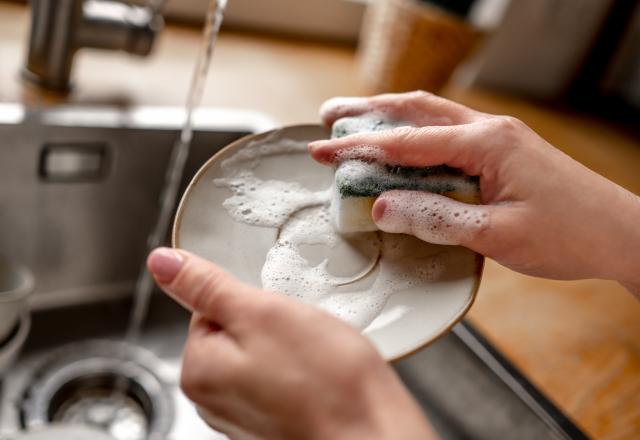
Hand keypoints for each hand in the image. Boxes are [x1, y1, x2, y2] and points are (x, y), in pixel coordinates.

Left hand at [147, 248, 436, 439]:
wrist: (373, 433)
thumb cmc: (326, 380)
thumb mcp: (260, 312)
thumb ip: (206, 285)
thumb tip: (162, 262)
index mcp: (199, 369)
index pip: (210, 307)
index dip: (250, 300)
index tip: (275, 312)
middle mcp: (213, 398)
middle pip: (235, 329)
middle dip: (269, 322)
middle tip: (300, 334)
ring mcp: (244, 414)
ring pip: (261, 351)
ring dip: (287, 345)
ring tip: (313, 356)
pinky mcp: (273, 420)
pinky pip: (280, 375)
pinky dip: (299, 369)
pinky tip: (319, 375)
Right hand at [309, 91, 639, 295]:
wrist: (621, 233)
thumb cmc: (568, 234)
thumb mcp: (497, 234)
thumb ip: (436, 218)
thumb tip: (380, 209)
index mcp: (486, 143)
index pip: (407, 142)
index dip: (360, 148)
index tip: (322, 150)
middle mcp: (489, 130)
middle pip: (416, 110)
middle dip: (369, 111)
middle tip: (328, 116)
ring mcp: (497, 138)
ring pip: (433, 116)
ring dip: (391, 117)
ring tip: (355, 122)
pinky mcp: (502, 151)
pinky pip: (449, 134)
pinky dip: (416, 135)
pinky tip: (403, 146)